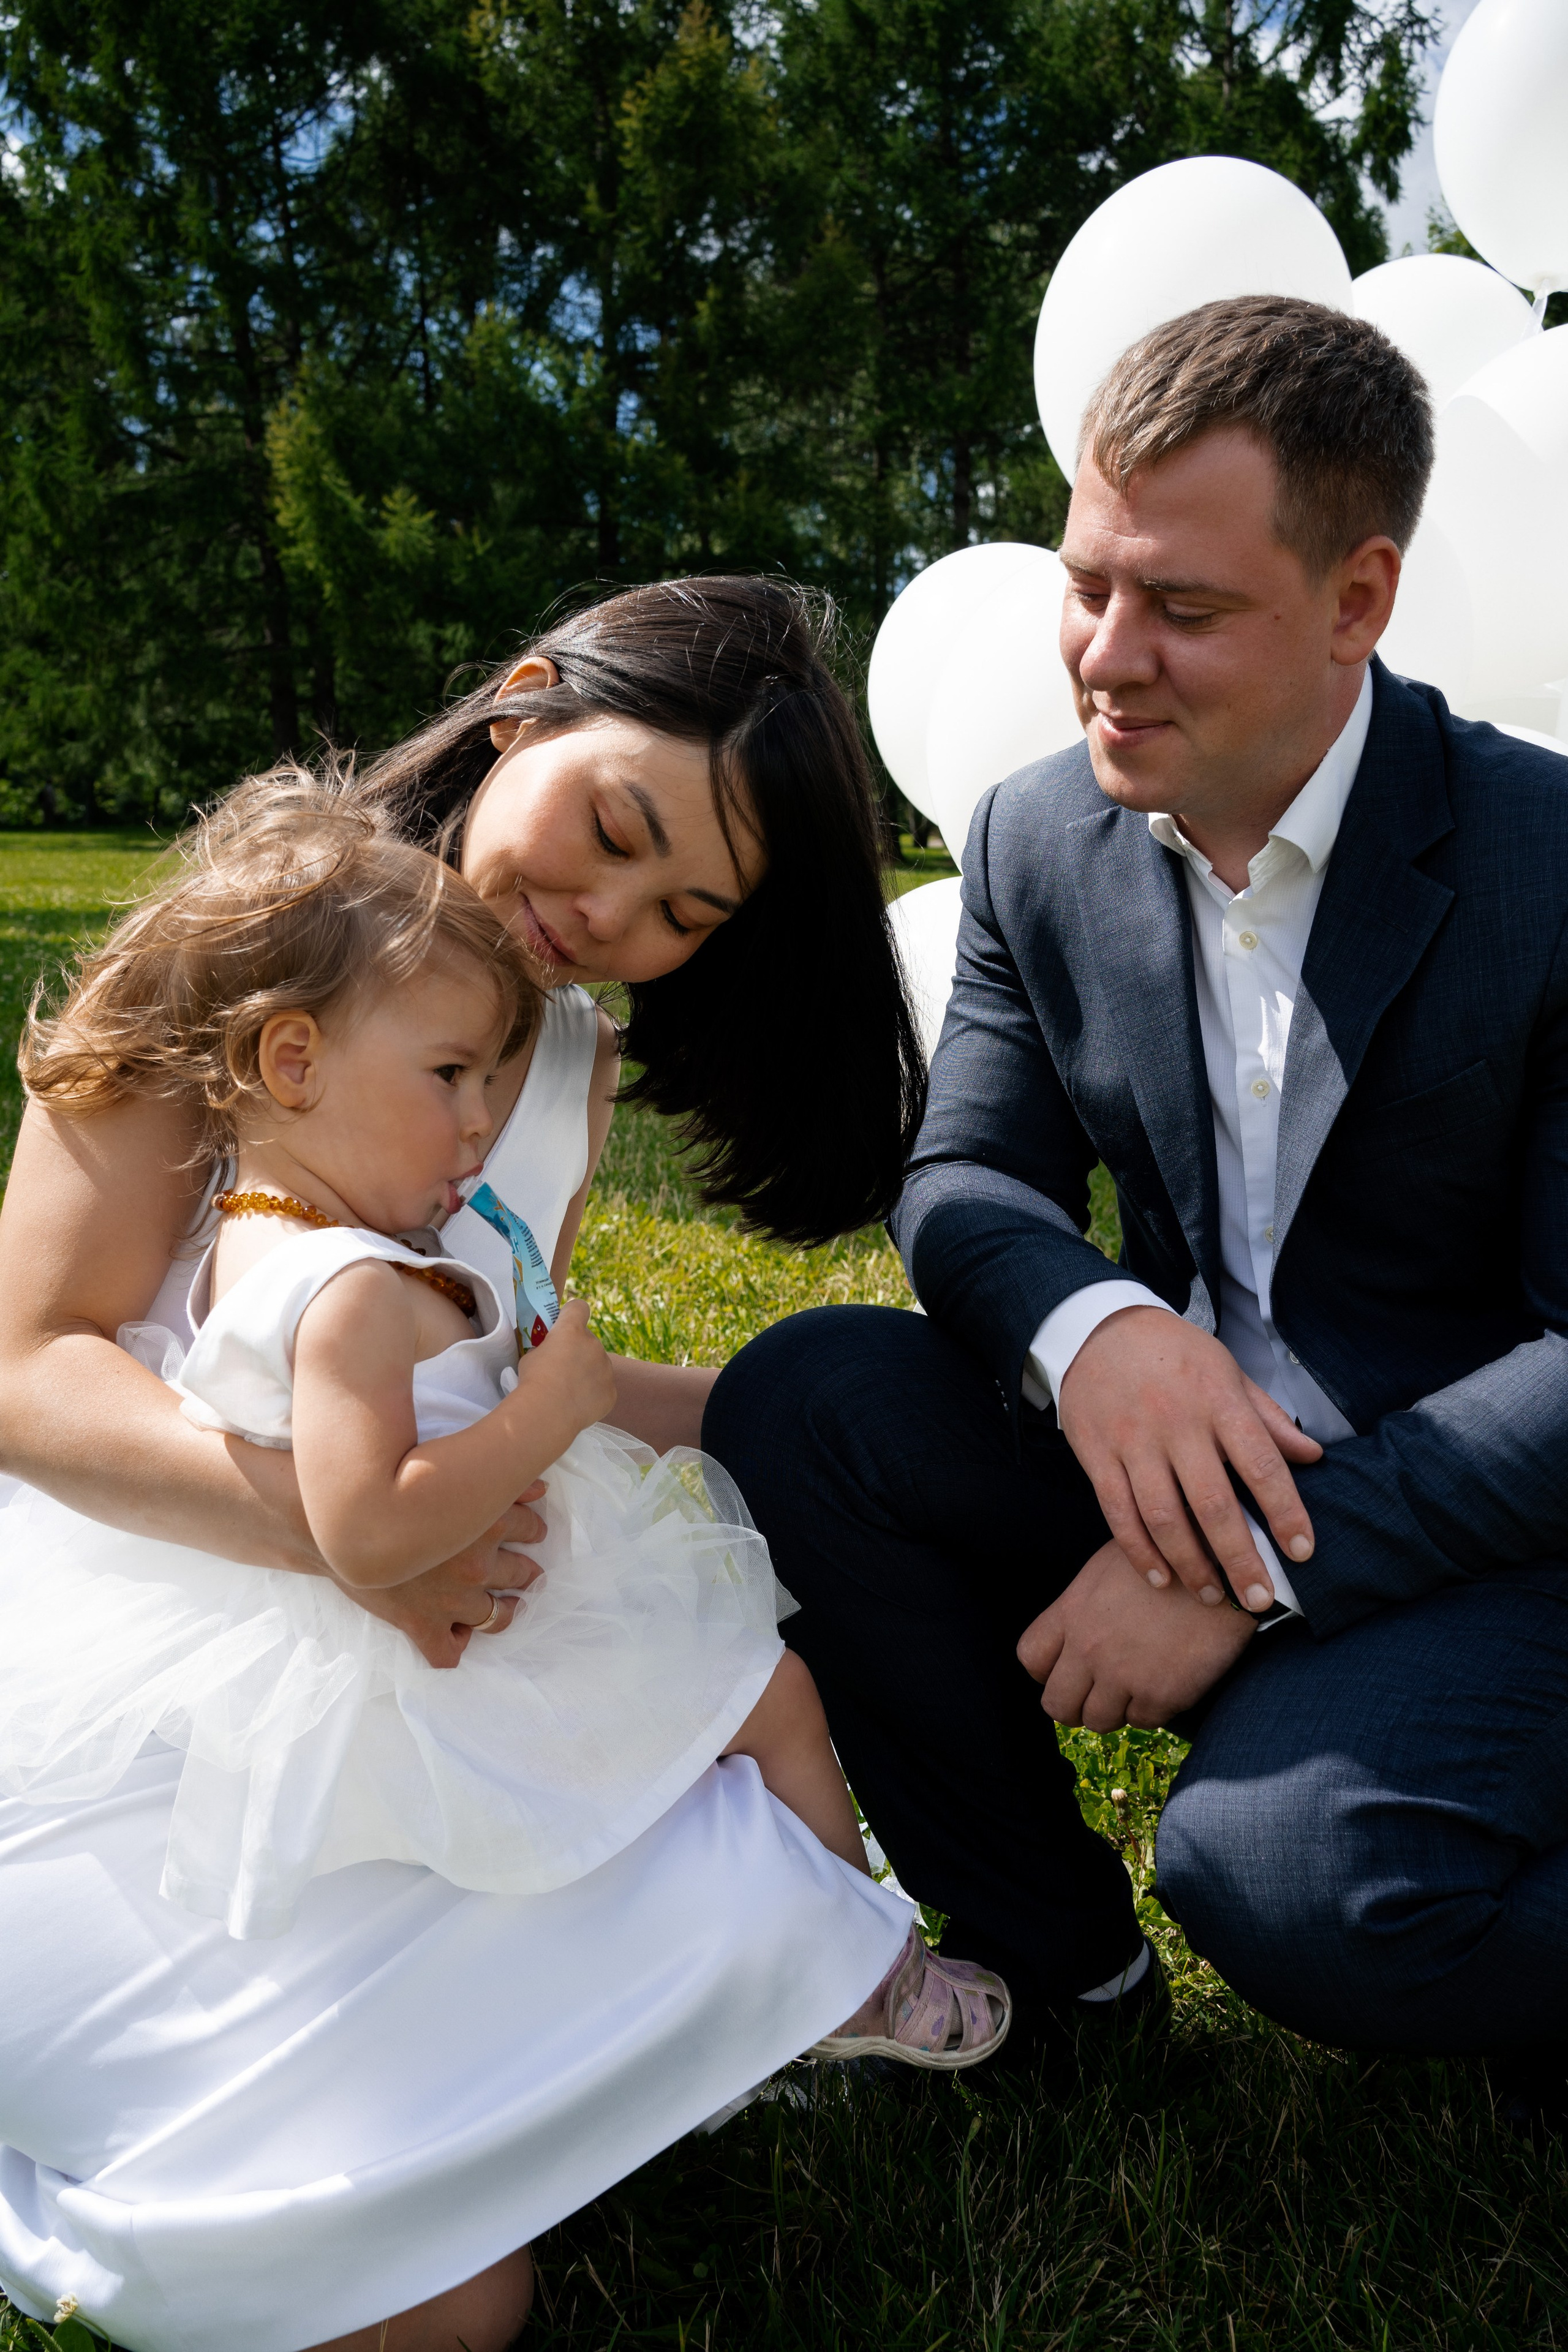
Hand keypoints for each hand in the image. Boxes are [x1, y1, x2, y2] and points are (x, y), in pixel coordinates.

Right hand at [340, 1481, 547, 1667]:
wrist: (329, 1520)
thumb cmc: (388, 1489)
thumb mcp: (449, 1473)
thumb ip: (500, 1479)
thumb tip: (543, 1490)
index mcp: (485, 1523)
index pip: (530, 1529)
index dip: (531, 1530)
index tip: (527, 1532)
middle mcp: (475, 1564)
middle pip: (521, 1574)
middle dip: (524, 1571)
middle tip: (520, 1570)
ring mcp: (450, 1600)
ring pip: (497, 1617)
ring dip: (506, 1611)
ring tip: (507, 1605)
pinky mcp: (420, 1625)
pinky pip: (448, 1653)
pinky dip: (457, 1647)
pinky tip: (459, 1635)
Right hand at [521, 1298, 616, 1430]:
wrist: (547, 1413)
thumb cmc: (533, 1381)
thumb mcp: (531, 1356)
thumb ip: (546, 1348)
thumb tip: (551, 1354)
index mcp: (572, 1330)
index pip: (579, 1308)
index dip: (571, 1314)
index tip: (564, 1324)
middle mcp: (594, 1345)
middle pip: (588, 1340)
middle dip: (577, 1350)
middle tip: (561, 1369)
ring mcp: (606, 1368)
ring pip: (598, 1365)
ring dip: (587, 1372)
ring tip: (568, 1391)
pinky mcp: (611, 1391)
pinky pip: (602, 1388)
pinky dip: (593, 1394)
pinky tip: (577, 1405)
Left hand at [1017, 1539, 1254, 1729]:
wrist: (1224, 1567)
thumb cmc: (1169, 1556)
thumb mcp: (1110, 1565)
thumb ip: (1084, 1601)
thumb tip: (1073, 1626)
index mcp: (1072, 1611)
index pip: (1030, 1657)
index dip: (1046, 1670)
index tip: (1065, 1669)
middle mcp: (1089, 1648)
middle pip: (1056, 1704)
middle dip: (1073, 1705)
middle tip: (1095, 1697)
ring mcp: (1123, 1675)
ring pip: (1097, 1721)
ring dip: (1113, 1710)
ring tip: (1133, 1689)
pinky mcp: (1159, 1695)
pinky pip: (1142, 1722)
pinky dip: (1151, 1710)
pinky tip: (1165, 1683)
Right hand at [1057, 1306, 1322, 1607]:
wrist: (1099, 1329)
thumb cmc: (1175, 1355)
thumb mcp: (1228, 1372)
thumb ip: (1267, 1417)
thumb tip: (1312, 1456)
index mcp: (1218, 1401)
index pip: (1262, 1465)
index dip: (1286, 1513)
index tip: (1302, 1552)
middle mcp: (1177, 1423)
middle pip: (1213, 1504)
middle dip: (1240, 1558)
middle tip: (1260, 1599)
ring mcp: (1133, 1441)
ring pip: (1163, 1517)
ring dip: (1191, 1565)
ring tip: (1214, 1596)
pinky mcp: (1097, 1455)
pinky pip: (1118, 1513)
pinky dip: (1139, 1552)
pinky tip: (1161, 1577)